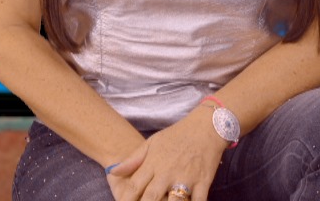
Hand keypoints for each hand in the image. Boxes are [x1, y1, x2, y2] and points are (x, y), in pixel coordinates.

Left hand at [105, 105, 228, 200]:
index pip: (134, 187)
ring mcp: (186, 177)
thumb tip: (113, 172)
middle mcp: (167, 172)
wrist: (206, 126)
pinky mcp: (203, 181)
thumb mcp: (152, 143)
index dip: (126, 200)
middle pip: (151, 197)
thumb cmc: (177, 135)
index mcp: (153, 163)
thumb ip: (133, 159)